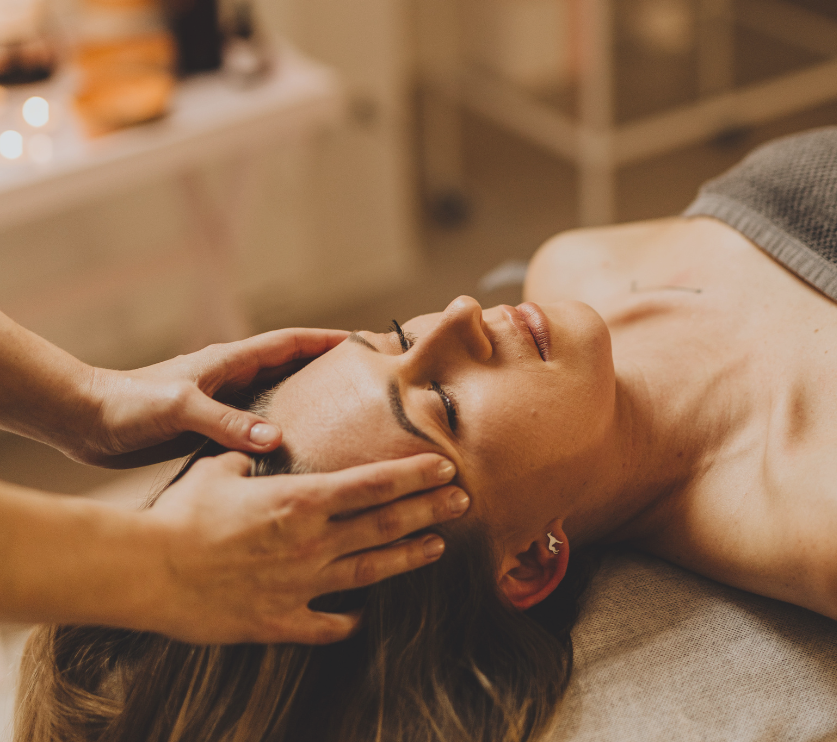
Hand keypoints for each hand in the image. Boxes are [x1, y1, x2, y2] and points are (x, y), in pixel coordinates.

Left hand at [79, 328, 347, 467]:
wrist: (84, 421)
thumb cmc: (128, 404)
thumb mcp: (180, 408)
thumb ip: (227, 421)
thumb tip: (279, 438)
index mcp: (230, 362)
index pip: (291, 343)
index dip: (328, 340)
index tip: (365, 342)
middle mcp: (233, 379)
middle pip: (293, 369)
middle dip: (329, 371)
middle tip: (367, 386)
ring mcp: (224, 404)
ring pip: (278, 400)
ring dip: (309, 405)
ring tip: (346, 422)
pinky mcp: (211, 428)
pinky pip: (258, 428)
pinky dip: (283, 434)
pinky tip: (298, 455)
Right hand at [142, 452, 469, 644]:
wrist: (146, 569)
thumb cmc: (180, 513)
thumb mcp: (221, 469)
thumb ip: (252, 455)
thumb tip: (263, 440)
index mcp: (301, 500)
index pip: (375, 483)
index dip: (416, 475)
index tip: (445, 466)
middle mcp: (312, 542)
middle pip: (385, 524)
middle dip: (429, 510)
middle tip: (462, 501)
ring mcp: (301, 585)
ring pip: (371, 571)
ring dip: (408, 556)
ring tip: (437, 546)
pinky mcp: (280, 621)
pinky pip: (326, 625)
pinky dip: (348, 621)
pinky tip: (362, 617)